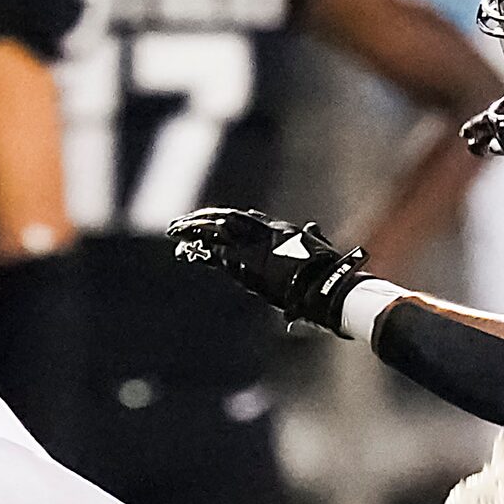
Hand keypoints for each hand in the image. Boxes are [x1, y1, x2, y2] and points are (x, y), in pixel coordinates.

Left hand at [168, 208, 367, 332]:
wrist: (323, 284)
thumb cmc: (326, 271)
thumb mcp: (318, 247)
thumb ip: (312, 236)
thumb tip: (312, 227)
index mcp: (280, 230)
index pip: (248, 219)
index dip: (227, 219)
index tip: (213, 220)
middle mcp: (264, 234)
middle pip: (227, 220)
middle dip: (204, 220)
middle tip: (183, 223)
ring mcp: (255, 248)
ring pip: (218, 234)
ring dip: (196, 231)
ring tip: (177, 230)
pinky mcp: (247, 266)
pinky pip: (219, 255)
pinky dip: (202, 250)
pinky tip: (186, 247)